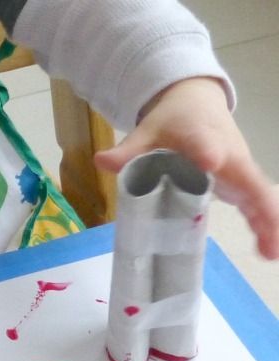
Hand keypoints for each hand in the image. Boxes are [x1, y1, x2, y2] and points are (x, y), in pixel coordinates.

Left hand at [95, 77, 278, 259]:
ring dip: (268, 223)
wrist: (197, 103)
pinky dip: (264, 225)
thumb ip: (128, 151)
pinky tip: (266, 253)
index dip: (206, 151)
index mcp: (200, 137)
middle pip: (248, 179)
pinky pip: (256, 204)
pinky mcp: (241, 183)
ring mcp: (238, 171)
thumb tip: (101, 161)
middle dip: (259, 205)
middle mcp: (228, 155)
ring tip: (270, 254)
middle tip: (267, 231)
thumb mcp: (147, 132)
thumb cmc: (173, 121)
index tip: (210, 161)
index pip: (204, 143)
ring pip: (259, 196)